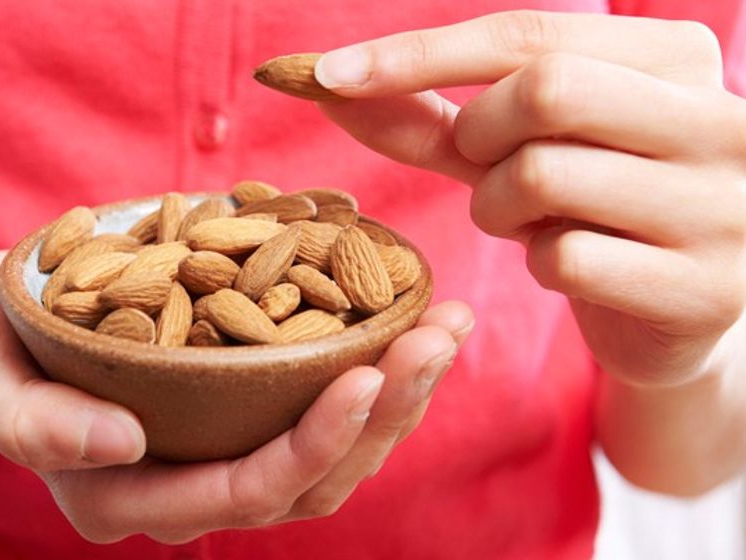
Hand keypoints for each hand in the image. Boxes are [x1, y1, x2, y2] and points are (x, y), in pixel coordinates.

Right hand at [0, 252, 472, 542]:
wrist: (8, 323)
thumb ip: (33, 422)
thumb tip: (123, 442)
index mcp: (125, 499)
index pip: (239, 493)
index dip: (312, 443)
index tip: (367, 371)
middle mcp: (184, 494)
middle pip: (309, 485)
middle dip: (384, 415)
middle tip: (438, 333)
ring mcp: (219, 461)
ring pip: (332, 461)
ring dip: (400, 398)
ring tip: (446, 323)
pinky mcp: (242, 423)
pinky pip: (322, 421)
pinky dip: (377, 379)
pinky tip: (410, 323)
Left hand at [313, 10, 745, 386]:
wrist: (675, 313)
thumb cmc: (589, 211)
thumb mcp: (516, 150)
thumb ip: (435, 118)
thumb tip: (331, 83)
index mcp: (678, 60)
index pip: (529, 35)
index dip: (419, 54)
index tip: (329, 74)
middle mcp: (719, 120)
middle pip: (543, 90)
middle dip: (478, 135)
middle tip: (485, 167)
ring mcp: (722, 206)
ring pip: (543, 176)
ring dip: (497, 207)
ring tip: (529, 220)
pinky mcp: (704, 288)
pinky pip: (564, 259)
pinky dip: (537, 263)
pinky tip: (566, 266)